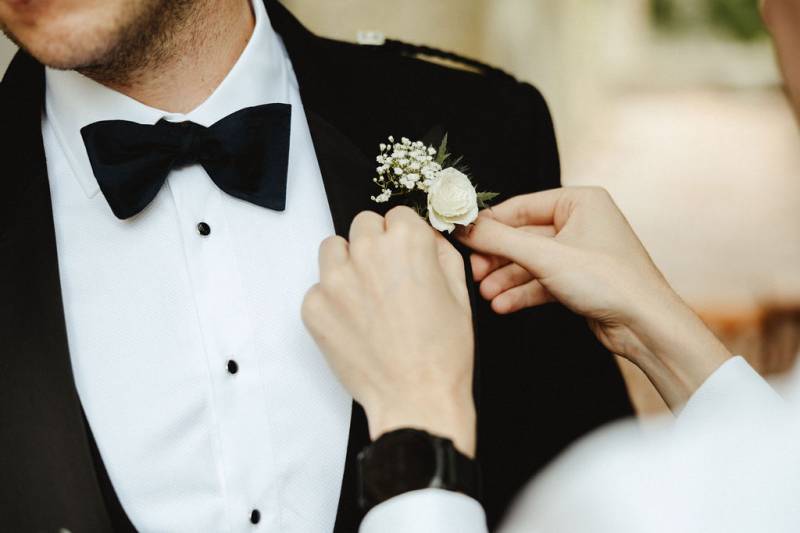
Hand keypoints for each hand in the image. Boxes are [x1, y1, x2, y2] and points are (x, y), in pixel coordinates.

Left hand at [302, 207, 475, 455]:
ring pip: (333, 248)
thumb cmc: (444, 352)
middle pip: (363, 225)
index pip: (397, 215)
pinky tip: (355, 325)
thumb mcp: (459, 292)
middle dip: (375, 245)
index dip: (405, 237)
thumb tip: (425, 235)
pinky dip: (333, 301)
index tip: (407, 257)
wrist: (416, 399)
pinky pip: (318, 287)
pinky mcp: (314, 307)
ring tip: (366, 298)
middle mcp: (367, 252)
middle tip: (388, 279)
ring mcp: (335, 279)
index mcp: (407, 242)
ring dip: (348, 264)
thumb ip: (440, 251)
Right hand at [457, 187, 730, 409]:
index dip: (489, 224)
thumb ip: (499, 239)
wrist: (646, 326)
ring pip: (531, 262)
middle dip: (497, 258)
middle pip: (523, 236)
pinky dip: (522, 292)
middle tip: (474, 273)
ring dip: (506, 279)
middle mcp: (581, 222)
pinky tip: (503, 306)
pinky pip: (542, 281)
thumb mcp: (546, 256)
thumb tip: (462, 225)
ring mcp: (580, 252)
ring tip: (486, 295)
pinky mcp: (579, 280)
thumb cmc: (609, 281)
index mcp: (580, 201)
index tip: (461, 238)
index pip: (520, 207)